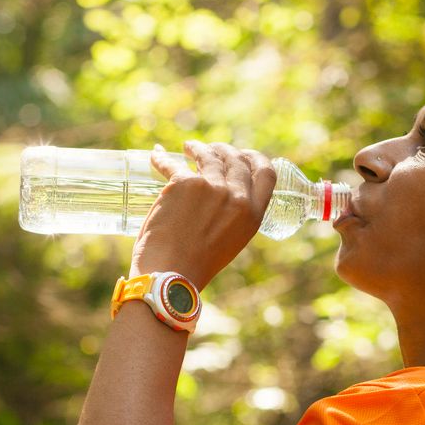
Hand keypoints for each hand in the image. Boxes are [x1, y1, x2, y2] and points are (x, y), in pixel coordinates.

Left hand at [129, 141, 276, 290]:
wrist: (170, 276)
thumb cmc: (196, 265)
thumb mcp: (230, 242)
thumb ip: (233, 217)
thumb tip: (221, 196)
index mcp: (253, 214)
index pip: (266, 173)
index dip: (254, 158)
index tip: (243, 153)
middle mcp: (237, 197)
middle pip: (235, 159)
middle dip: (223, 149)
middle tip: (209, 150)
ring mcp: (211, 187)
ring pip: (208, 155)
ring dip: (198, 148)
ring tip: (188, 148)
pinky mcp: (182, 184)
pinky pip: (171, 163)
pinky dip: (161, 158)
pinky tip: (157, 154)